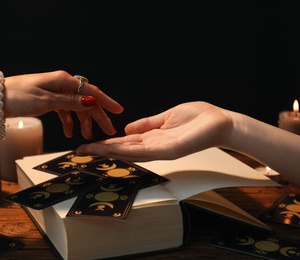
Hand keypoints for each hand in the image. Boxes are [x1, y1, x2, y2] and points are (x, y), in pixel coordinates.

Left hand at [2, 70, 123, 138]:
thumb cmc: (17, 97)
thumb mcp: (46, 101)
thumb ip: (70, 102)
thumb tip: (91, 101)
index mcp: (63, 80)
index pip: (90, 92)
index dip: (106, 102)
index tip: (118, 111)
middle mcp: (61, 84)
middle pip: (85, 101)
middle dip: (97, 116)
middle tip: (107, 131)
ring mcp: (54, 92)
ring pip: (75, 107)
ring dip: (82, 121)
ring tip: (85, 136)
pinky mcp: (46, 99)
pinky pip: (63, 110)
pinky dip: (68, 120)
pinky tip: (68, 131)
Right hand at [76, 101, 231, 160]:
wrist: (220, 123)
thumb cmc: (198, 118)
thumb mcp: (166, 117)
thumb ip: (147, 124)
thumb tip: (127, 129)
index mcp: (152, 137)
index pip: (124, 142)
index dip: (105, 143)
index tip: (88, 144)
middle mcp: (153, 146)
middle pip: (122, 149)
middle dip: (100, 150)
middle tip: (79, 151)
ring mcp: (160, 149)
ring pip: (129, 151)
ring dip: (108, 152)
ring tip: (89, 150)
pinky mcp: (169, 149)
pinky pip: (144, 150)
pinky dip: (127, 150)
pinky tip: (112, 149)